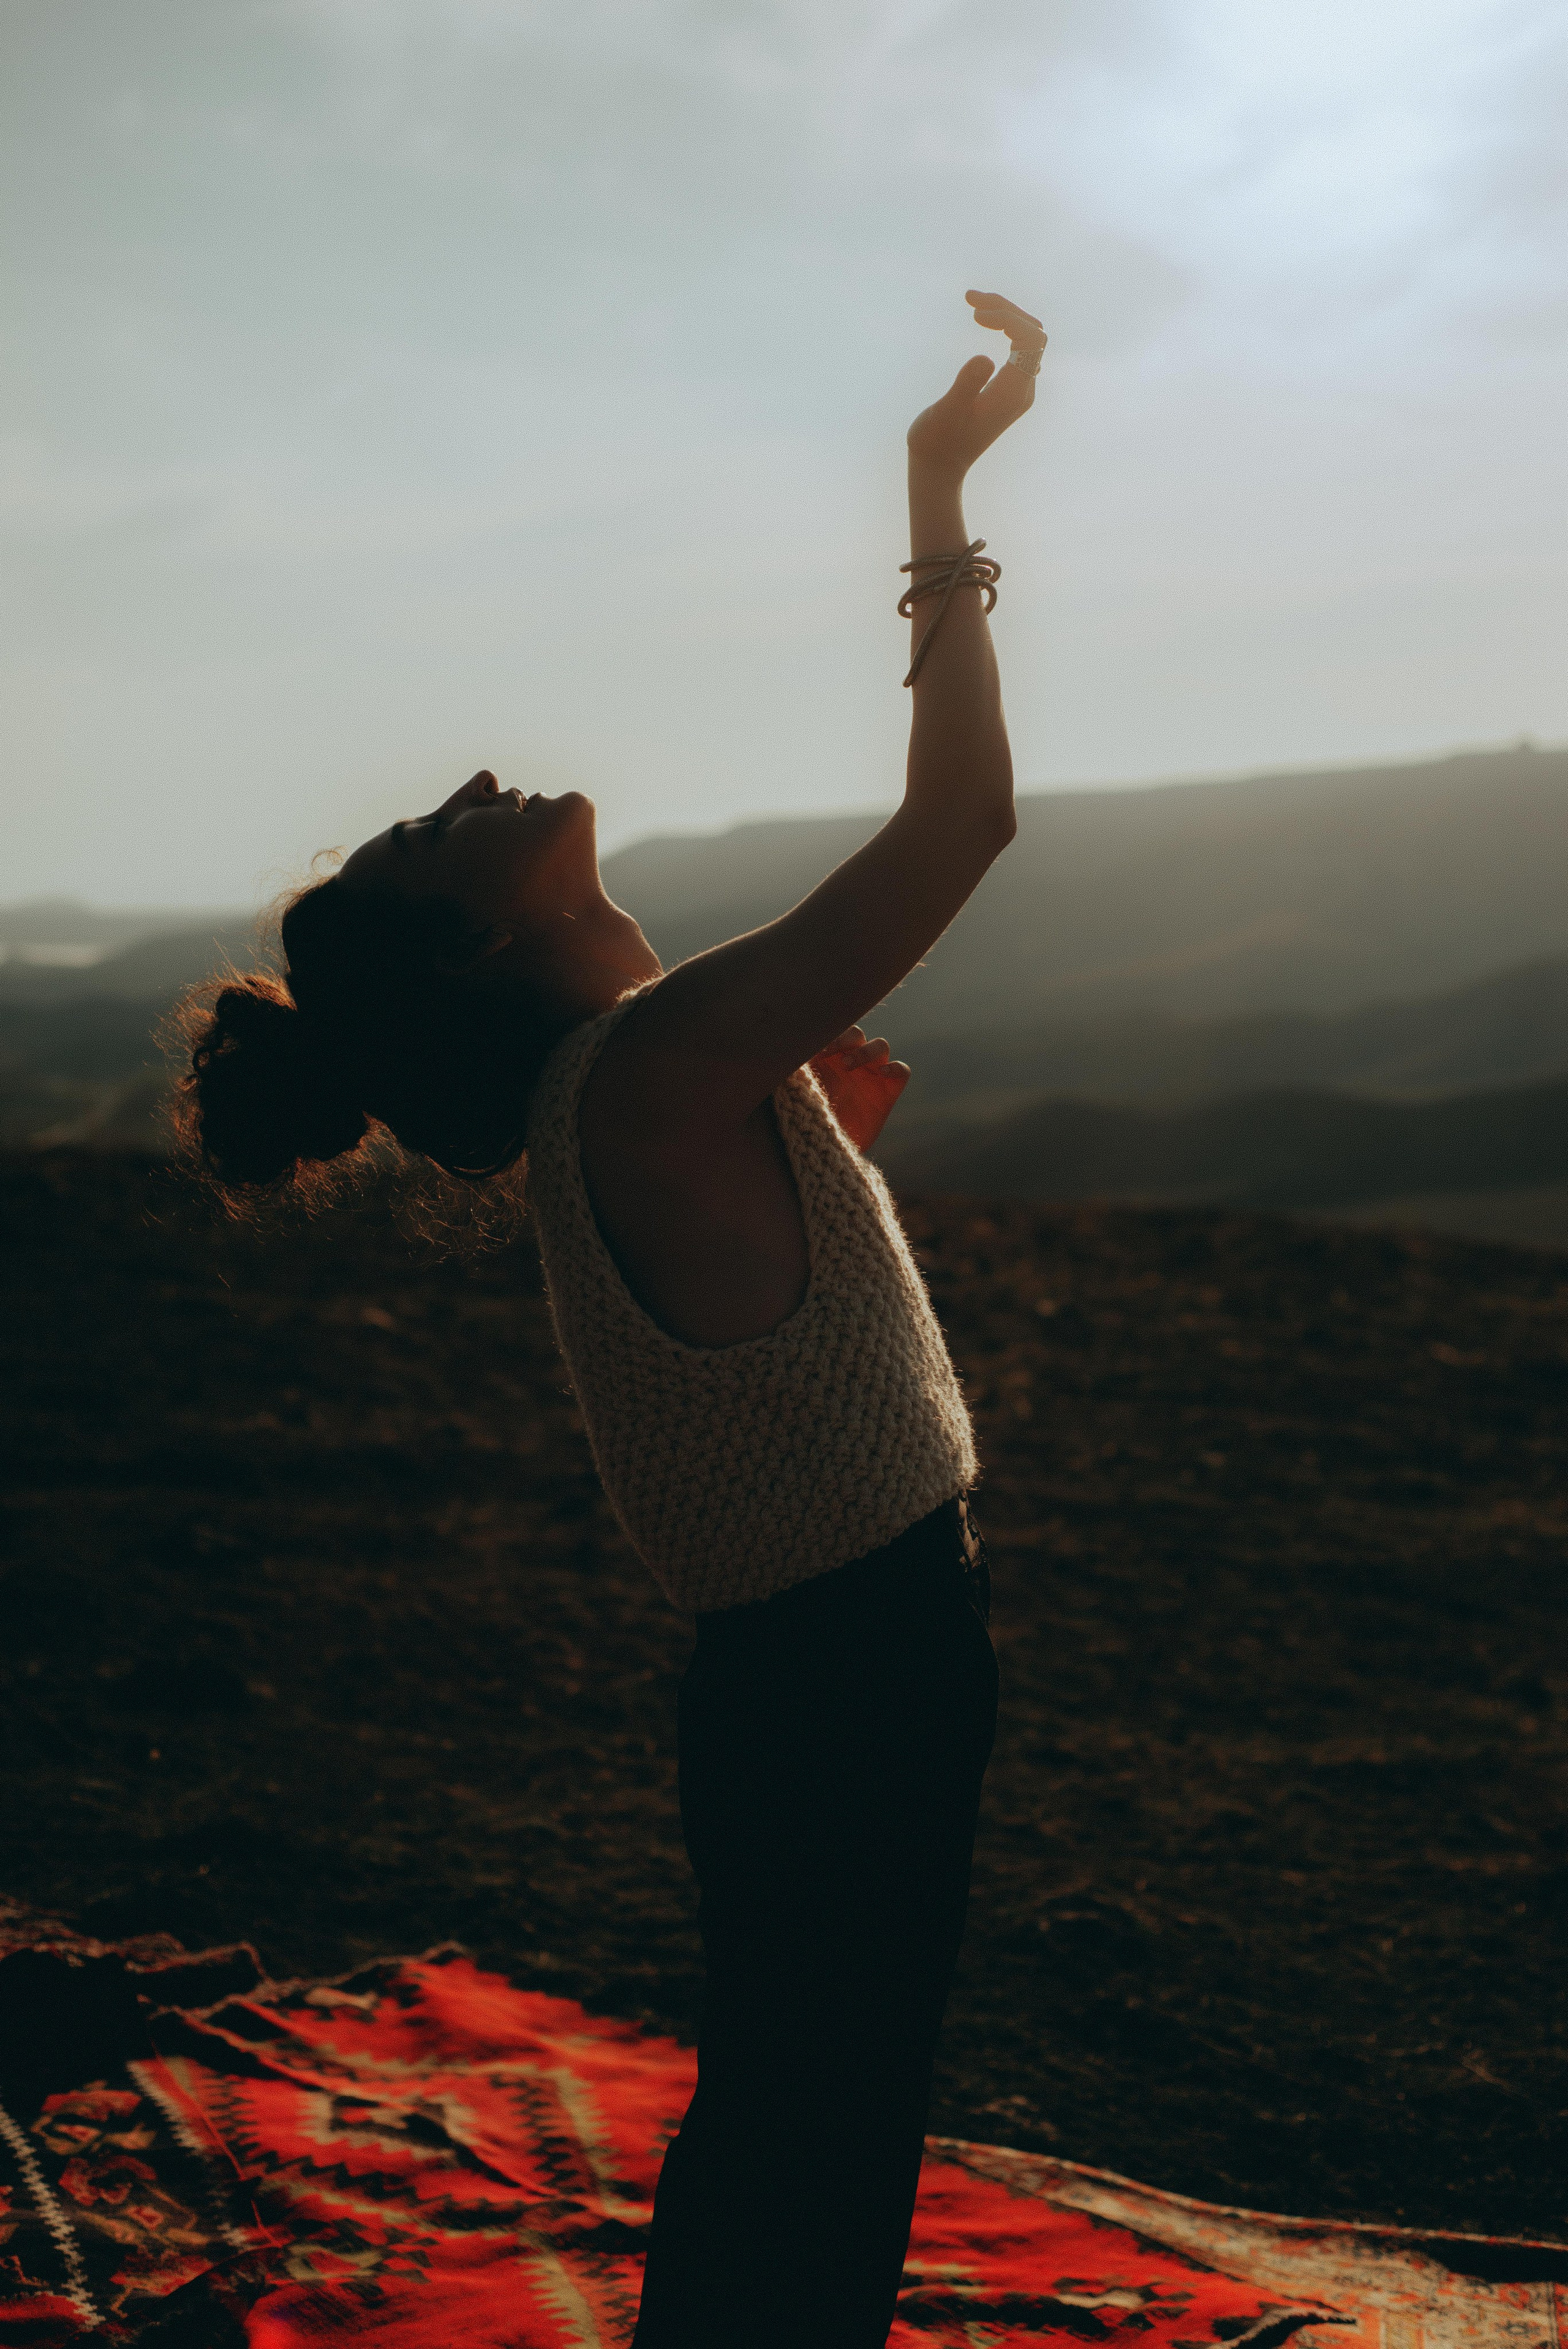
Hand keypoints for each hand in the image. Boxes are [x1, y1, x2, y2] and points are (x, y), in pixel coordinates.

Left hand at [808, 1028, 910, 1152]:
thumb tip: (788, 1050)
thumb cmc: (810, 1118)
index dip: (828, 1034)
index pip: (834, 1031)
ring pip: (880, 1045)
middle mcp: (852, 1061)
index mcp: (829, 1057)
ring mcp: (872, 1074)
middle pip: (857, 1034)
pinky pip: (902, 1071)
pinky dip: (896, 1068)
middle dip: (845, 1039)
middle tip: (831, 1055)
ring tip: (848, 1065)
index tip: (816, 1048)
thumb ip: (797, 1070)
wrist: (826, 1150)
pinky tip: (882, 1074)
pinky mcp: (889, 1091)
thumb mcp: (799, 1092)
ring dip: (866, 1051)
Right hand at [907, 290, 1045, 480]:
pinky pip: (1019, 349)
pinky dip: (1004, 329)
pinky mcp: (1008, 389)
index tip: (975, 314)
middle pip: (1032, 334)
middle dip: (1005, 310)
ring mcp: (1018, 389)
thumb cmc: (937, 441)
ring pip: (1027, 339)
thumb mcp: (947, 411)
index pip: (1030, 341)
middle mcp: (1023, 389)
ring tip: (974, 302)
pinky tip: (983, 321)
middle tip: (971, 297)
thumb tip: (985, 359)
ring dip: (1005, 315)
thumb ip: (967, 385)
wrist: (938, 467)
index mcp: (1013, 393)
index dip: (1008, 317)